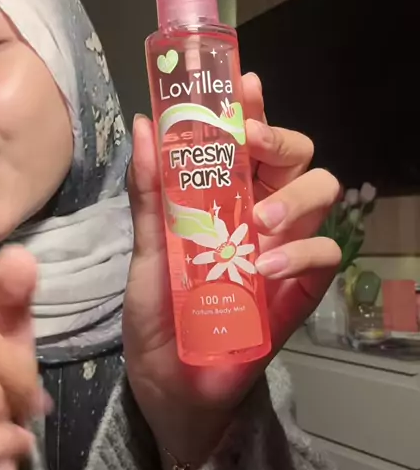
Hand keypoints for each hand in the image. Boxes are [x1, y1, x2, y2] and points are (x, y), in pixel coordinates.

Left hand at [123, 74, 339, 469]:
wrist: (170, 384)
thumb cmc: (158, 315)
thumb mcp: (145, 250)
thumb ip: (149, 193)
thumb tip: (143, 126)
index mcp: (225, 199)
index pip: (249, 142)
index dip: (252, 110)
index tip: (243, 86)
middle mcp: (261, 215)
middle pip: (297, 158)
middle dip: (281, 141)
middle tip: (253, 144)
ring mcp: (285, 251)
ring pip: (322, 196)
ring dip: (296, 198)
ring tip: (261, 221)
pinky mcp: (301, 292)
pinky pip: (325, 256)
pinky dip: (302, 253)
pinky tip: (268, 265)